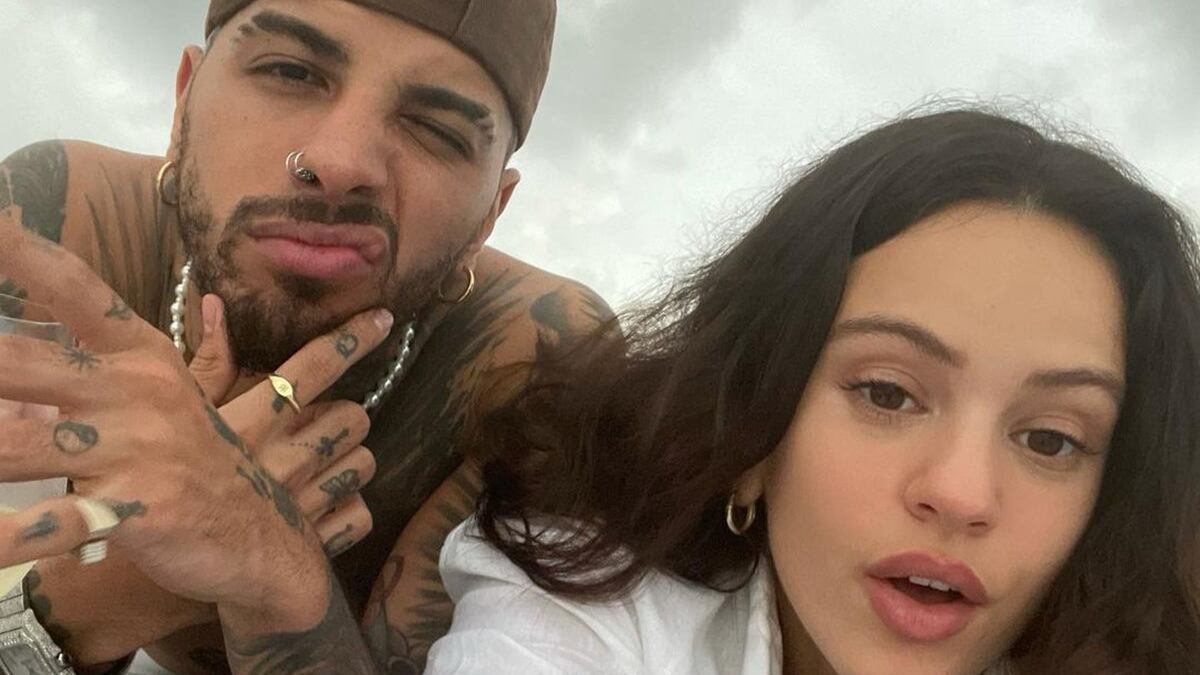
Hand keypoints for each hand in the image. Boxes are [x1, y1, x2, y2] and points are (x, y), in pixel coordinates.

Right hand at [188, 293, 376, 557]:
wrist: (150, 580)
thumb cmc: (162, 485)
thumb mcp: (177, 421)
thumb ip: (206, 363)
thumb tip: (214, 304)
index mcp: (253, 420)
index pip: (313, 367)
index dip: (353, 339)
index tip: (381, 319)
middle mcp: (285, 456)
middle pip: (354, 416)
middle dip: (346, 418)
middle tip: (321, 427)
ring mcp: (302, 501)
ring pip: (364, 464)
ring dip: (350, 462)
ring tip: (320, 468)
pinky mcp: (312, 544)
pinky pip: (360, 515)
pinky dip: (349, 511)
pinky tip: (324, 507)